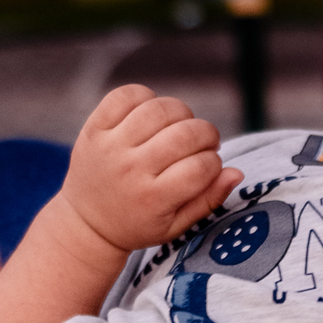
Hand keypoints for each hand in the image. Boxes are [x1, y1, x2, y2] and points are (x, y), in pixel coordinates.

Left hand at [62, 85, 243, 255]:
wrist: (86, 223)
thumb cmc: (139, 224)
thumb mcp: (176, 226)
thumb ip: (209, 200)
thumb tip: (235, 172)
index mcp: (153, 198)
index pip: (202, 166)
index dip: (214, 162)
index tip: (208, 167)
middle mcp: (131, 170)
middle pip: (185, 134)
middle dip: (206, 134)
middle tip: (203, 143)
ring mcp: (110, 146)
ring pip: (160, 109)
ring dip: (182, 114)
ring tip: (179, 127)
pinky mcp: (94, 128)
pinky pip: (126, 95)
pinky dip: (147, 97)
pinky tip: (152, 115)